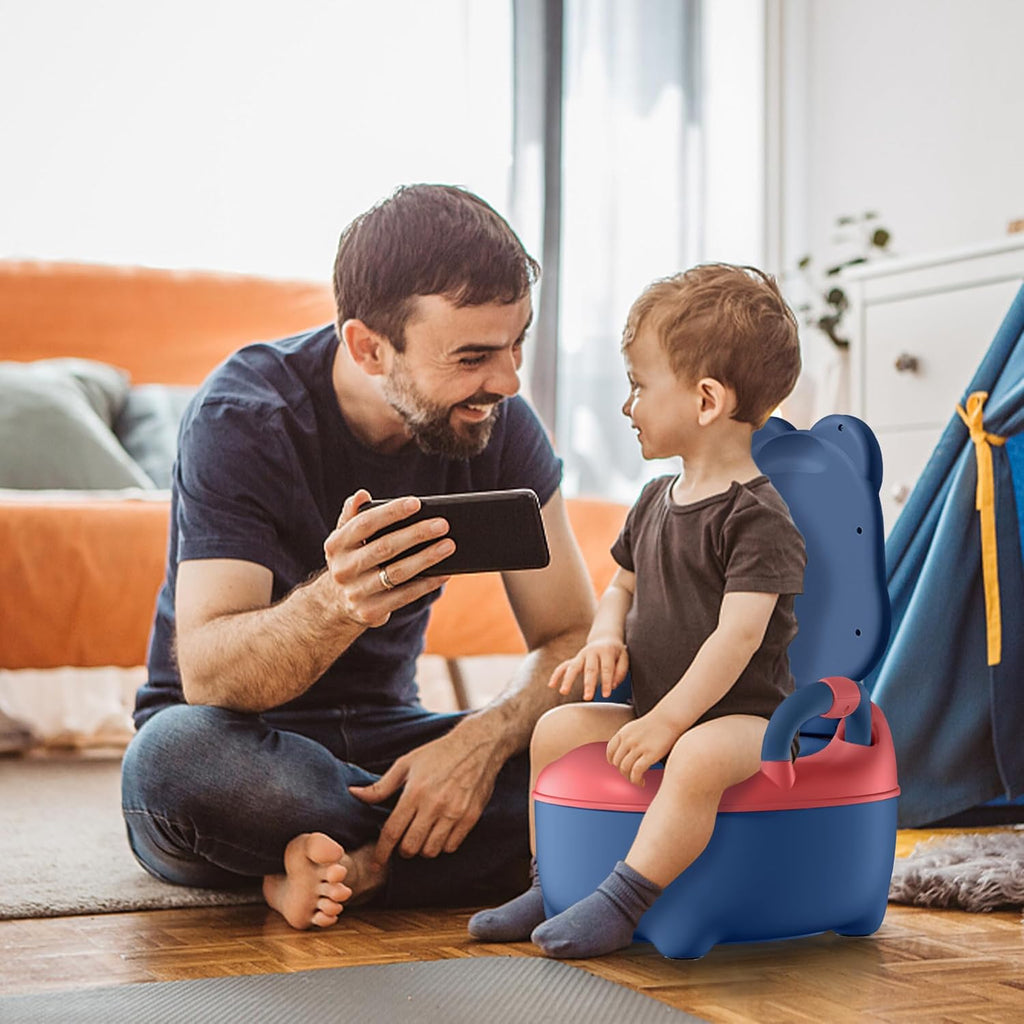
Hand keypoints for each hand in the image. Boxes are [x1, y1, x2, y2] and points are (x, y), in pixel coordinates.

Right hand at [322, 489, 452, 627]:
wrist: (336, 604)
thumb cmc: (352, 559)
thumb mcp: (345, 539)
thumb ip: (353, 516)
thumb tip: (361, 495)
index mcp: (336, 545)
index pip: (365, 523)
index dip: (390, 512)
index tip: (417, 503)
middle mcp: (343, 569)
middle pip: (385, 547)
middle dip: (416, 534)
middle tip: (443, 524)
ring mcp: (356, 593)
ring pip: (398, 573)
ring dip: (426, 558)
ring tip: (449, 545)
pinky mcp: (371, 611)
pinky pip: (405, 596)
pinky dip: (426, 584)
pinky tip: (444, 573)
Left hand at [348, 725, 498, 864]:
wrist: (477, 746)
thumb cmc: (438, 753)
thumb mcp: (406, 763)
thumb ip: (380, 785)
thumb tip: (354, 793)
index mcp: (415, 792)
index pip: (392, 831)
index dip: (382, 851)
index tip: (377, 862)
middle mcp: (434, 805)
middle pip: (411, 847)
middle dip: (403, 850)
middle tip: (404, 842)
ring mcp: (454, 813)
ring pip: (431, 851)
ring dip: (423, 849)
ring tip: (422, 836)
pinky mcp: (470, 817)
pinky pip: (451, 846)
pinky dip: (442, 845)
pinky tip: (440, 833)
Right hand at [548, 639, 627, 699]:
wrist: (605, 638)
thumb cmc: (616, 653)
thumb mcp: (624, 658)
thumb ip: (621, 671)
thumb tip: (613, 685)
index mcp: (606, 651)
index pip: (606, 668)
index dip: (607, 682)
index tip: (606, 695)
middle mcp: (591, 652)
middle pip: (589, 669)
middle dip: (588, 684)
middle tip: (588, 698)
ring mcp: (581, 655)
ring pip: (573, 667)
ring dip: (568, 680)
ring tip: (563, 692)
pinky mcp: (575, 659)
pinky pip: (563, 666)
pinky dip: (557, 674)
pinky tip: (551, 685)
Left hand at [606, 713, 678, 785]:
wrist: (669, 718)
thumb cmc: (655, 724)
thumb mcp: (634, 727)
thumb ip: (626, 739)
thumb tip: (622, 754)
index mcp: (623, 733)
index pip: (610, 751)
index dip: (613, 761)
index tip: (618, 766)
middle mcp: (628, 740)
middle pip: (617, 762)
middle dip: (623, 771)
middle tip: (631, 775)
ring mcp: (638, 747)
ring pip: (625, 769)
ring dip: (629, 778)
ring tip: (636, 780)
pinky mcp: (649, 755)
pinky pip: (636, 772)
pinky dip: (636, 780)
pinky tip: (642, 781)